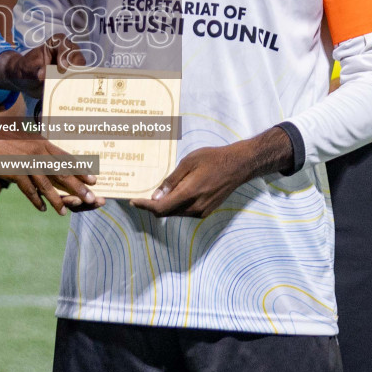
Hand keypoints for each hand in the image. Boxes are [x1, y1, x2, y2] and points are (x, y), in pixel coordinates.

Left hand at [0, 33, 85, 99]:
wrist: (25, 81)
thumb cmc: (25, 69)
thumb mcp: (26, 69)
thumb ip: (34, 71)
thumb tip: (43, 76)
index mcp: (55, 44)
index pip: (64, 44)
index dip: (65, 54)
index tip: (62, 68)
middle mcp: (66, 53)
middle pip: (77, 56)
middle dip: (75, 68)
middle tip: (70, 80)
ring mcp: (71, 66)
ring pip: (81, 69)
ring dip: (77, 79)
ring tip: (71, 89)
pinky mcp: (72, 78)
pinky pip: (79, 81)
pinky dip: (76, 88)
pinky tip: (72, 95)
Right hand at [0, 133, 97, 215]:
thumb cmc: (2, 139)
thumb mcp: (25, 140)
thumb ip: (38, 149)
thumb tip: (50, 158)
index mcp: (42, 143)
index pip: (66, 158)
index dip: (81, 170)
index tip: (94, 180)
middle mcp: (37, 151)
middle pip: (61, 172)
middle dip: (77, 187)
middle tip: (90, 199)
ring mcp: (25, 161)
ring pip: (45, 183)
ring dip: (56, 200)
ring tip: (64, 212)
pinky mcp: (13, 170)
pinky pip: (27, 188)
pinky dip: (35, 200)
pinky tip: (41, 208)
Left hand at [132, 127, 294, 218]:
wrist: (239, 166)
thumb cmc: (213, 159)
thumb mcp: (189, 162)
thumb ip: (172, 180)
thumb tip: (157, 195)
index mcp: (189, 194)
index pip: (160, 207)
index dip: (144, 206)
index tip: (133, 201)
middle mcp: (195, 207)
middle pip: (166, 212)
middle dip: (152, 206)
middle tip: (140, 195)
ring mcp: (201, 211)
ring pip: (175, 213)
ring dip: (164, 206)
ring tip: (157, 193)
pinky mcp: (206, 211)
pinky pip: (185, 211)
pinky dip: (176, 205)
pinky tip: (174, 194)